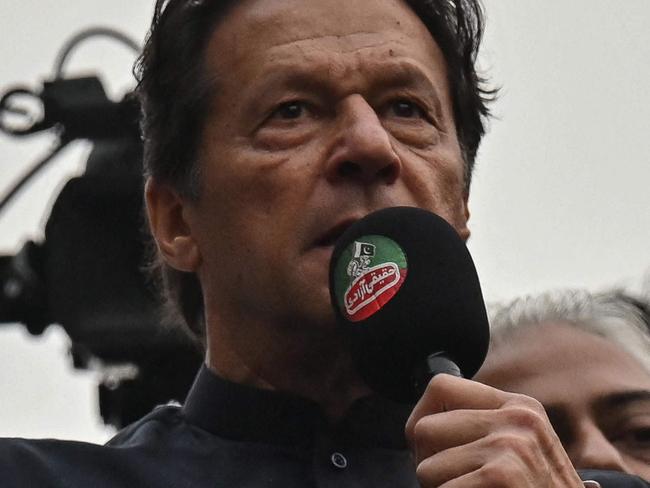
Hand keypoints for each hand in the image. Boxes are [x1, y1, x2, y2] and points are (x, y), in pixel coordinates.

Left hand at [405, 374, 583, 486]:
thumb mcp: (517, 452)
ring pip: (425, 467)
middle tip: (455, 482)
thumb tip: (418, 425)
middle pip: (424, 427)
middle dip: (428, 462)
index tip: (432, 447)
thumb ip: (479, 430)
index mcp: (519, 407)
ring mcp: (511, 445)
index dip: (423, 418)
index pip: (440, 387)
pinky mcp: (502, 475)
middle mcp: (518, 419)